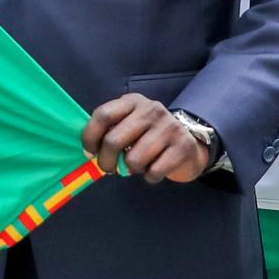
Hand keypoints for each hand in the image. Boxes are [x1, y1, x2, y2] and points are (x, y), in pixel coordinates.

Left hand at [81, 95, 212, 183]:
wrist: (189, 144)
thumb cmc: (149, 136)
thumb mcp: (130, 125)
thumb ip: (110, 131)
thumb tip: (90, 151)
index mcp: (132, 102)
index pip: (103, 115)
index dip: (90, 136)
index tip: (90, 152)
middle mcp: (151, 110)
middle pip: (114, 140)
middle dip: (106, 161)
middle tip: (109, 168)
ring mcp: (168, 126)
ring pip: (133, 160)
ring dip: (132, 169)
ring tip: (138, 164)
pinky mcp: (183, 146)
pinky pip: (154, 171)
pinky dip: (150, 177)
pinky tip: (154, 169)